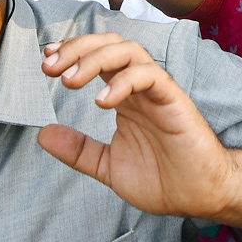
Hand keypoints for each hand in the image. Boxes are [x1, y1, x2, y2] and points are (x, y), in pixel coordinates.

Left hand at [39, 33, 234, 218]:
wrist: (199, 197)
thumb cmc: (162, 179)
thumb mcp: (108, 166)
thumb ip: (79, 150)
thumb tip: (43, 134)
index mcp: (124, 96)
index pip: (96, 57)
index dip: (71, 52)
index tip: (46, 62)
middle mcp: (138, 86)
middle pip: (109, 44)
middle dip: (77, 48)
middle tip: (50, 66)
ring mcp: (157, 90)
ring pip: (128, 51)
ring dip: (94, 58)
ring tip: (70, 80)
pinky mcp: (174, 99)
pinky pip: (150, 75)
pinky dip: (123, 81)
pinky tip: (102, 100)